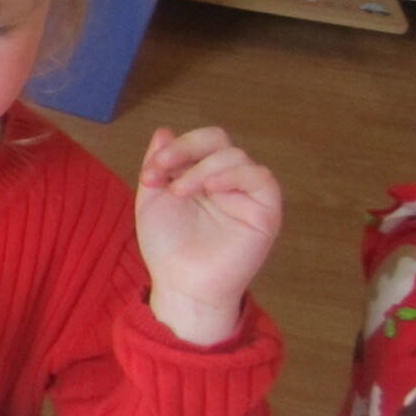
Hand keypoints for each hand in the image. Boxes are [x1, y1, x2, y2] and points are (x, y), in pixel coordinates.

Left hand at [135, 125, 281, 344]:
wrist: (182, 285)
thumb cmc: (167, 246)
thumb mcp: (152, 200)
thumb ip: (159, 165)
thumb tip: (164, 130)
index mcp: (200, 174)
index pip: (198, 142)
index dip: (174, 148)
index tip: (149, 173)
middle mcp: (226, 179)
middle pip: (218, 140)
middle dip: (187, 147)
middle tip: (163, 167)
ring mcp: (246, 194)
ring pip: (236, 156)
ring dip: (203, 167)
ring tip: (180, 192)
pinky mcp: (265, 211)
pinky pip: (260, 178)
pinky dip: (235, 175)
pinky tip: (212, 188)